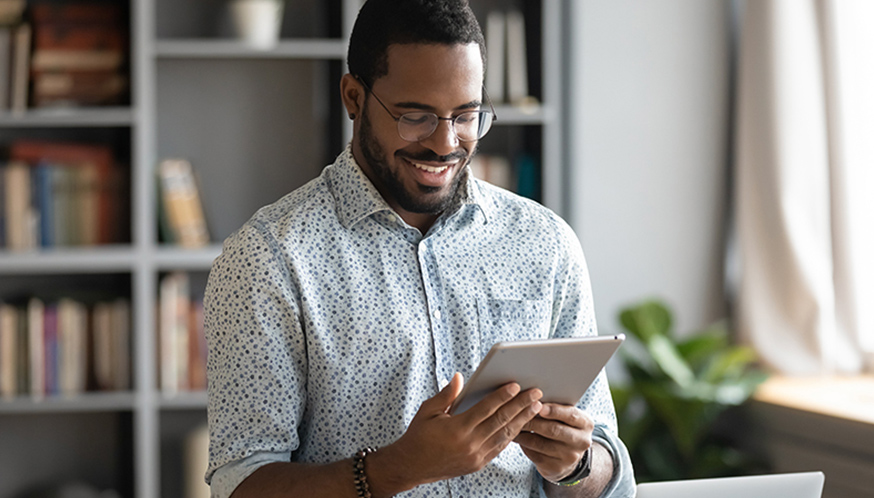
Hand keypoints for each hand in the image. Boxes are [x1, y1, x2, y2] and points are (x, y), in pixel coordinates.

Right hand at [373, 373, 542, 492]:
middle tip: (536, 394)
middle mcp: (470, 444)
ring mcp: (476, 456)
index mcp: (457, 428)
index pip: (486, 408)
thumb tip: (460, 377)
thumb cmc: (418, 435)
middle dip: (521, 406)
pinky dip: (511, 435)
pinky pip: (499, 447)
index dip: (502, 396)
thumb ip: (447, 394)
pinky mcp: (478, 464)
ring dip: (522, 420)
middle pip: (501, 421)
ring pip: (505, 435)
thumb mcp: (428, 411)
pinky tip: (521, 425)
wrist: (412, 466)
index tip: (516, 385)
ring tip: (536, 408)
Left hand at [514, 403, 593, 482]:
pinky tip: (515, 437)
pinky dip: (523, 444)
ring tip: (512, 423)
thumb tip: (533, 397)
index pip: (571, 415)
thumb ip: (556, 407)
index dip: (554, 410)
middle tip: (517, 412)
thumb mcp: (567, 417)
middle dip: (533, 420)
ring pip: (540, 443)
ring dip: (523, 433)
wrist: (568, 456)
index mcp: (586, 424)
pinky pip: (535, 455)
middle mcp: (581, 441)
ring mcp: (570, 457)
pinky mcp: (556, 468)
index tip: (539, 406)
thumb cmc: (564, 427)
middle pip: (554, 430)